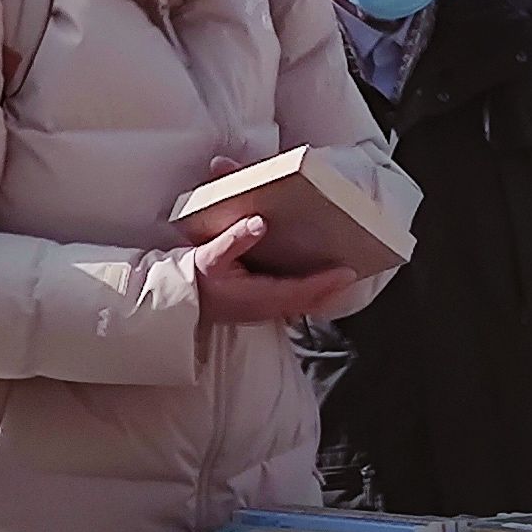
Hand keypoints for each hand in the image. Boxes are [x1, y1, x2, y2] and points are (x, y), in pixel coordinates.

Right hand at [185, 218, 364, 326]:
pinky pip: (293, 302)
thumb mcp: (208, 254)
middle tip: (352, 274)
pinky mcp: (260, 305)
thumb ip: (233, 239)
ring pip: (302, 304)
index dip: (325, 283)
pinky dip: (309, 294)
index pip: (300, 291)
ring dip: (323, 293)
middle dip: (331, 290)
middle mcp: (264, 307)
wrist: (179, 298)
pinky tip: (316, 283)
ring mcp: (263, 309)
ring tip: (341, 278)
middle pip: (308, 302)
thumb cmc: (193, 277)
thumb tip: (259, 222)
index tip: (346, 272)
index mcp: (256, 296)